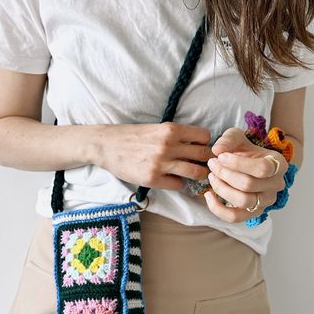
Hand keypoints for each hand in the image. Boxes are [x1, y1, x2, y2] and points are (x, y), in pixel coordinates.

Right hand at [86, 121, 213, 189]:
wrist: (107, 145)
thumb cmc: (133, 136)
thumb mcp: (157, 128)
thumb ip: (176, 135)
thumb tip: (198, 145)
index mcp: (170, 130)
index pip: (204, 136)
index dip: (205, 143)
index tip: (200, 148)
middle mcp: (168, 145)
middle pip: (203, 155)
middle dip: (206, 161)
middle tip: (203, 164)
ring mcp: (161, 163)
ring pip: (195, 172)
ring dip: (198, 175)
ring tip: (194, 175)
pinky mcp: (153, 179)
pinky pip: (178, 185)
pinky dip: (179, 183)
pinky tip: (172, 179)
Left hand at [204, 127, 288, 222]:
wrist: (248, 165)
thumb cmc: (245, 151)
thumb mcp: (238, 138)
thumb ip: (228, 139)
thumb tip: (217, 150)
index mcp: (278, 165)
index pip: (262, 168)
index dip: (238, 163)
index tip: (220, 156)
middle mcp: (276, 185)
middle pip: (249, 185)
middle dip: (225, 174)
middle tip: (212, 164)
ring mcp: (266, 202)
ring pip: (243, 201)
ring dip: (221, 188)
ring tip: (211, 176)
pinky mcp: (252, 214)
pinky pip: (234, 217)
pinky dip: (218, 208)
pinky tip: (208, 195)